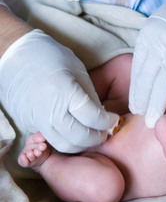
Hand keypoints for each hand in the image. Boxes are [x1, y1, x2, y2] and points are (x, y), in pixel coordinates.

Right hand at [0, 30, 118, 152]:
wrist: (16, 55)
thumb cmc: (51, 58)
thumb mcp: (79, 72)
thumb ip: (92, 98)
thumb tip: (103, 119)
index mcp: (66, 91)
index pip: (93, 118)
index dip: (108, 122)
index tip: (114, 120)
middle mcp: (50, 109)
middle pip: (80, 137)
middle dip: (97, 138)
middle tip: (105, 132)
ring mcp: (37, 119)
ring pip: (65, 145)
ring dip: (82, 144)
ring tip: (91, 134)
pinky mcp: (29, 123)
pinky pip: (51, 139)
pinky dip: (66, 140)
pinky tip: (74, 131)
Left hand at [129, 0, 165, 127]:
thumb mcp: (160, 31)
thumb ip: (153, 53)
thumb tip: (147, 83)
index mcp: (147, 37)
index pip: (138, 71)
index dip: (136, 92)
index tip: (136, 108)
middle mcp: (161, 41)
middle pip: (148, 78)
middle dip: (144, 102)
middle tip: (144, 120)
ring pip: (165, 80)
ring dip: (158, 103)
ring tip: (154, 120)